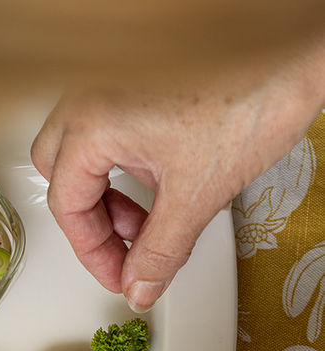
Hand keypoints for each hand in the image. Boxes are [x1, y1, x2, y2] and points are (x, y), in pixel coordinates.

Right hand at [31, 49, 324, 310]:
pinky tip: (154, 189)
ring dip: (107, 198)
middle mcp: (91, 98)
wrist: (290, 64)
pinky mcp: (134, 85)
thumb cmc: (249, 102)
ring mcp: (111, 86)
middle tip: (123, 251)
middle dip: (93, 222)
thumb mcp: (195, 198)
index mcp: (93, 123)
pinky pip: (105, 134)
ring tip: (145, 224)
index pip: (68, 205)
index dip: (94, 253)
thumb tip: (139, 286)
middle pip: (62, 177)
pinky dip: (121, 169)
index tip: (119, 275)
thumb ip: (158, 253)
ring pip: (80, 156)